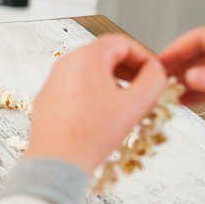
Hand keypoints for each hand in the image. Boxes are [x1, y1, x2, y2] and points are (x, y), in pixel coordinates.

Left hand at [27, 35, 166, 173]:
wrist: (58, 161)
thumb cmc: (92, 134)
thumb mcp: (135, 105)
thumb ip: (153, 81)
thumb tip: (157, 71)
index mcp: (87, 58)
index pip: (121, 43)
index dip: (144, 56)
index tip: (154, 73)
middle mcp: (66, 64)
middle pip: (104, 55)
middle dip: (129, 70)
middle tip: (144, 87)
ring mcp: (54, 81)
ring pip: (89, 72)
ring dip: (112, 82)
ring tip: (127, 103)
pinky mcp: (48, 99)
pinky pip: (75, 88)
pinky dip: (93, 94)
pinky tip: (103, 115)